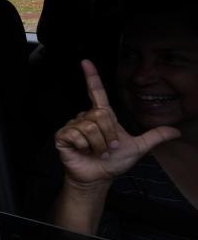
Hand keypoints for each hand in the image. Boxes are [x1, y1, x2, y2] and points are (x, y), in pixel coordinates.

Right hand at [55, 59, 180, 187]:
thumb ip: (154, 137)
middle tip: (108, 147)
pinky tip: (84, 151)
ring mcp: (74, 125)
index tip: (86, 61)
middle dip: (108, 134)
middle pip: (100, 114)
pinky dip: (84, 146)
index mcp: (102, 116)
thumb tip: (176, 131)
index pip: (96, 91)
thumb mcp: (138, 148)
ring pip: (90, 126)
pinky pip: (76, 134)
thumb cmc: (114, 162)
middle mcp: (86, 117)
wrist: (98, 177)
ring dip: (98, 144)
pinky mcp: (64, 135)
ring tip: (97, 151)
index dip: (92, 76)